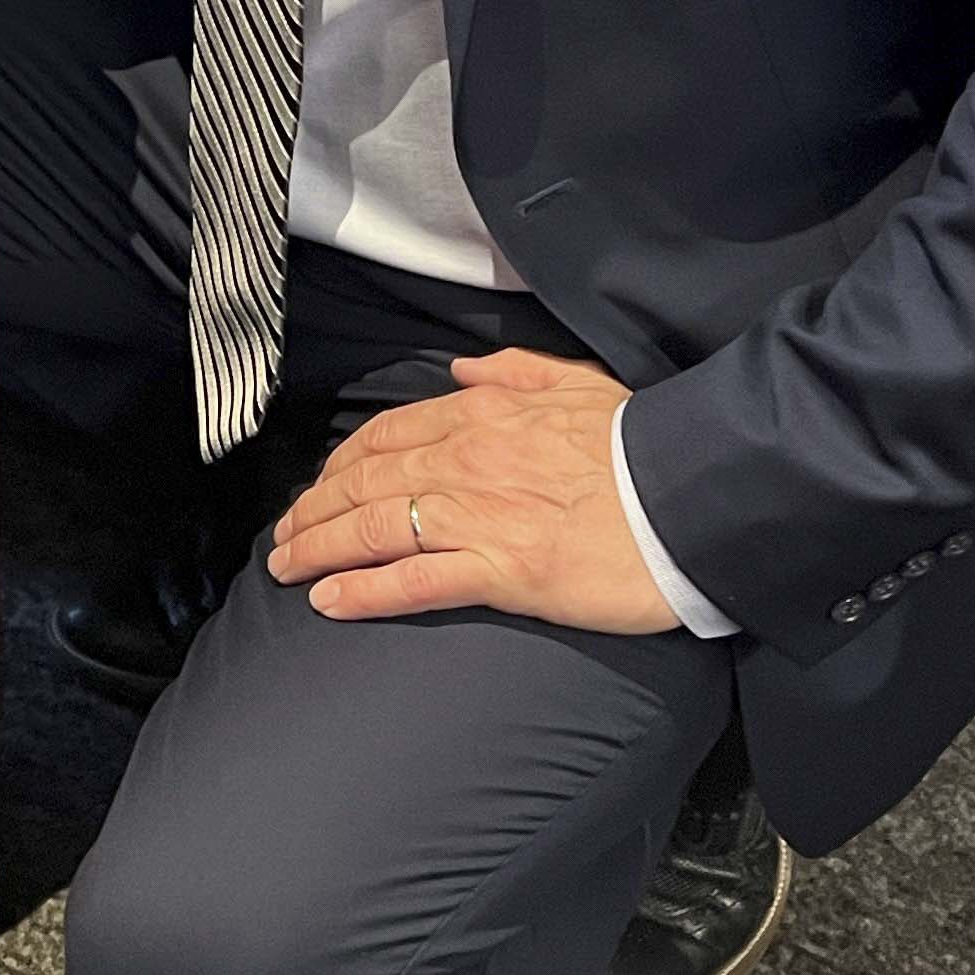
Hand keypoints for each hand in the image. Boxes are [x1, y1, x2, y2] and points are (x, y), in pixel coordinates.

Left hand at [266, 348, 679, 633]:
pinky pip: (414, 581)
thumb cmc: (641, 442)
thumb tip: (463, 372)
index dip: (340, 465)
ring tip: (286, 569)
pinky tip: (329, 602)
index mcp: (482, 415)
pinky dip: (364, 591)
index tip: (318, 487)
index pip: (386, 437)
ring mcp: (479, 517)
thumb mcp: (578, 383)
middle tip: (283, 539)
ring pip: (373, 529)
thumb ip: (514, 372)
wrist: (691, 492)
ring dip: (319, 549)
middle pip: (364, 484)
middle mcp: (466, 461)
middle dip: (313, 511)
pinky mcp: (501, 571)